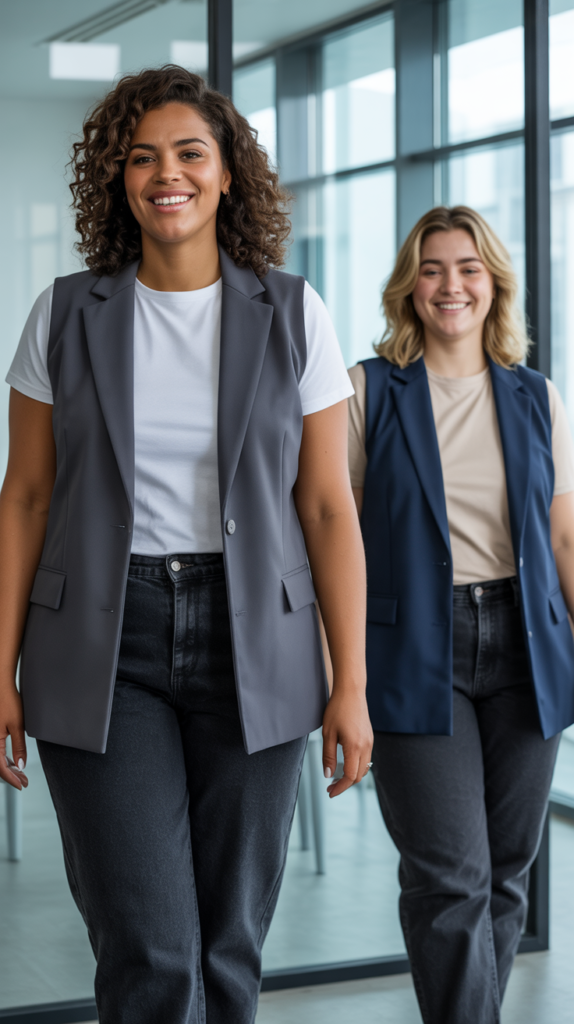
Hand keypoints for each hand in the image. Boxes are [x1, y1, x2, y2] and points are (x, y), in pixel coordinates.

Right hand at [0, 683, 27, 789]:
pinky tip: (13, 761)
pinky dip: (4, 758)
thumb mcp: (17, 725)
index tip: (21, 785)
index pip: (0, 768)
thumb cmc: (7, 701)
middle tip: (24, 781)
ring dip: (8, 768)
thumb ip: (19, 746)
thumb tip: (21, 765)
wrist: (0, 686)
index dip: (11, 779)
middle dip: (10, 775)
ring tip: (21, 773)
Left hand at [321, 683, 372, 797]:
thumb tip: (328, 775)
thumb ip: (328, 756)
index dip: (340, 787)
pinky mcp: (370, 738)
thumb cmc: (337, 709)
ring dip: (352, 776)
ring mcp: (370, 742)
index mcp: (355, 747)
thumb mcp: (328, 734)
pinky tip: (346, 764)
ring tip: (336, 777)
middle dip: (345, 784)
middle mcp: (366, 747)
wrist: (351, 691)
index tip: (330, 792)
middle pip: (359, 775)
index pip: (350, 776)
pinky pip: (366, 759)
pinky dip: (357, 766)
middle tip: (330, 787)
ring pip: (364, 768)